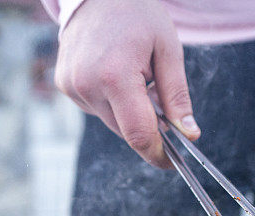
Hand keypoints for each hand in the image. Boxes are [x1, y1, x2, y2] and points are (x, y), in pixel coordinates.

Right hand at [54, 0, 199, 167]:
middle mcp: (87, 85)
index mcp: (115, 76)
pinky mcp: (64, 85)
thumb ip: (176, 95)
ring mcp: (72, 86)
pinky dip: (110, 101)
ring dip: (128, 111)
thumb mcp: (168, 49)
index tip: (172, 161)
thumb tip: (189, 133)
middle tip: (158, 97)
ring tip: (133, 74)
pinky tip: (113, 72)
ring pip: (111, 121)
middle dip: (147, 125)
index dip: (158, 154)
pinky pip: (96, 108)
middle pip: (125, 130)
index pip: (139, 134)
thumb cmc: (137, 14)